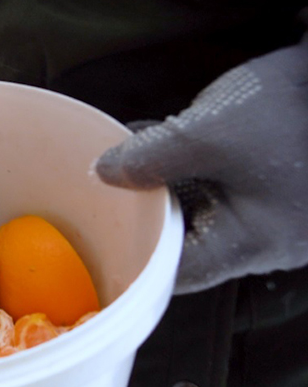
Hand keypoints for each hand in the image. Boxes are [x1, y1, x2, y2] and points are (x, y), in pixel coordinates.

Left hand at [96, 37, 307, 293]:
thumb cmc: (298, 111)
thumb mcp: (212, 132)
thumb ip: (152, 157)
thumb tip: (103, 172)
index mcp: (246, 245)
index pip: (173, 275)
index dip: (133, 258)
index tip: (98, 237)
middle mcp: (261, 238)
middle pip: (184, 241)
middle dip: (144, 211)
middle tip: (102, 191)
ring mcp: (273, 212)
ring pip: (201, 209)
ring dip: (163, 184)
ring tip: (125, 158)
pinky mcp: (278, 182)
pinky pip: (222, 185)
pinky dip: (190, 166)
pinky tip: (159, 138)